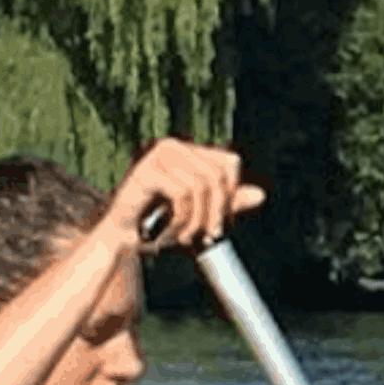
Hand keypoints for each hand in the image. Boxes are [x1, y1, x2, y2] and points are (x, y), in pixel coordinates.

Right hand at [114, 138, 258, 252]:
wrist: (122, 235)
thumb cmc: (162, 222)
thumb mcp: (201, 212)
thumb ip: (228, 202)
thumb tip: (261, 195)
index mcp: (191, 152)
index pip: (230, 162)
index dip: (232, 193)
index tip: (222, 223)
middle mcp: (176, 147)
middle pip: (218, 175)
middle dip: (217, 211)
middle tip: (208, 237)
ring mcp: (159, 155)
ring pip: (201, 185)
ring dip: (197, 220)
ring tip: (186, 238)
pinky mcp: (145, 170)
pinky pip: (181, 193)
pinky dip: (182, 219)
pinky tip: (172, 232)